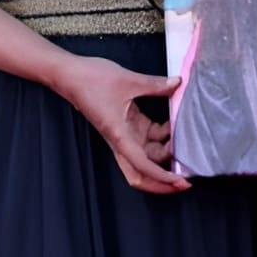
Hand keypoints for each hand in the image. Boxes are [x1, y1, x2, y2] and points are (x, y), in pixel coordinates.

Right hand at [56, 55, 190, 193]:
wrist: (70, 75)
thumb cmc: (91, 80)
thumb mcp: (128, 80)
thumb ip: (156, 84)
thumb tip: (177, 83)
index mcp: (119, 135)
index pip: (143, 166)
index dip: (163, 178)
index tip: (181, 181)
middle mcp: (121, 140)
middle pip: (141, 173)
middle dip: (162, 181)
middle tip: (185, 180)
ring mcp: (123, 134)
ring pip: (146, 156)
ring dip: (164, 156)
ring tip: (186, 147)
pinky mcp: (125, 125)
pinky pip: (146, 138)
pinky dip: (161, 137)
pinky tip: (174, 126)